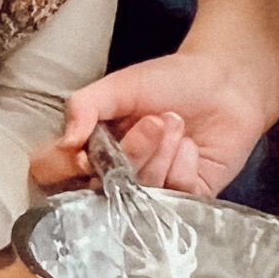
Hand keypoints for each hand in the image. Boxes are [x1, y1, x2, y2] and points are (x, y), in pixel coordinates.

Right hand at [31, 52, 274, 195]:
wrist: (226, 82)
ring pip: (141, 190)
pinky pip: (174, 196)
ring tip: (177, 123)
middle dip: (133, 150)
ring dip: (162, 152)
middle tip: (156, 119)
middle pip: (103, 184)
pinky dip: (185, 165)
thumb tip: (66, 142)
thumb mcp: (120, 85)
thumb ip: (85, 105)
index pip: (52, 169)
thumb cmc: (170, 80)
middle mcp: (116, 171)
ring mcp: (151, 188)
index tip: (84, 150)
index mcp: (92, 143)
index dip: (63, 167)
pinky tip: (193, 146)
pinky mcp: (186, 198)